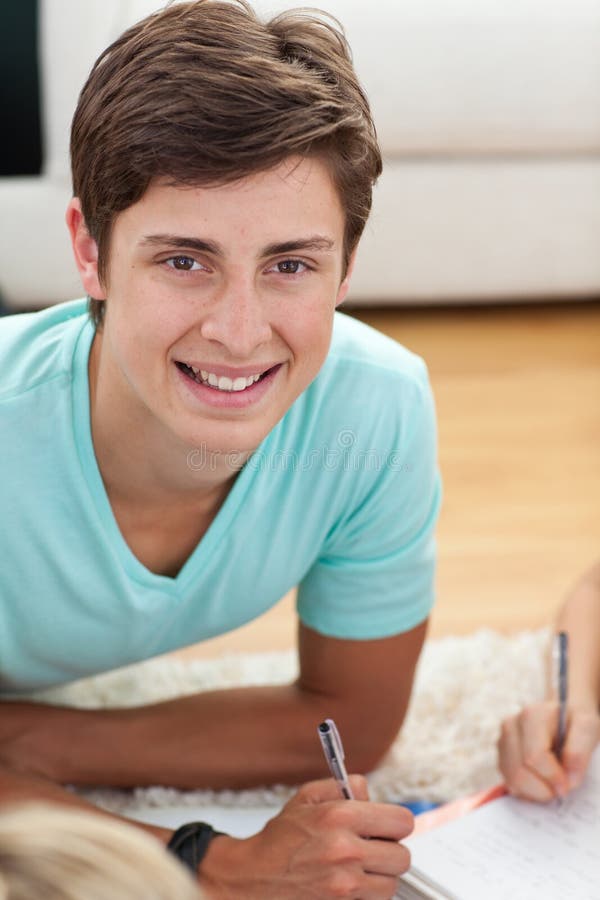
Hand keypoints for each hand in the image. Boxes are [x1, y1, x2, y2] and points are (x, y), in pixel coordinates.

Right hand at [199, 775, 412, 898]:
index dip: (395, 823)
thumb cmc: (280, 840)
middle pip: (402, 857)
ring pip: (391, 884)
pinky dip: (365, 895)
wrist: (253, 879)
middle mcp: (346, 851)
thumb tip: (371, 793)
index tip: (386, 826)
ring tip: (357, 868)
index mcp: (341, 816)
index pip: (402, 821)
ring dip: (379, 877)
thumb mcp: (307, 797)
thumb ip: (345, 786)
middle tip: (371, 848)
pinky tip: (347, 884)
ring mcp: (345, 885)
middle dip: (389, 851)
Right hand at [499, 701, 599, 801]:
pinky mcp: (501, 755)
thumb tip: (569, 779)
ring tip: (552, 785)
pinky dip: (527, 791)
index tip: (568, 785)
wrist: (561, 714)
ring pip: (511, 780)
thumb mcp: (587, 727)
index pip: (534, 756)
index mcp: (532, 715)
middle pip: (519, 771)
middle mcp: (511, 725)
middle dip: (543, 789)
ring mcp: (502, 740)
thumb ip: (580, 751)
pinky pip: (509, 783)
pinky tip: (541, 783)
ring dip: (535, 792)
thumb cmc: (573, 721)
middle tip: (560, 789)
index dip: (552, 777)